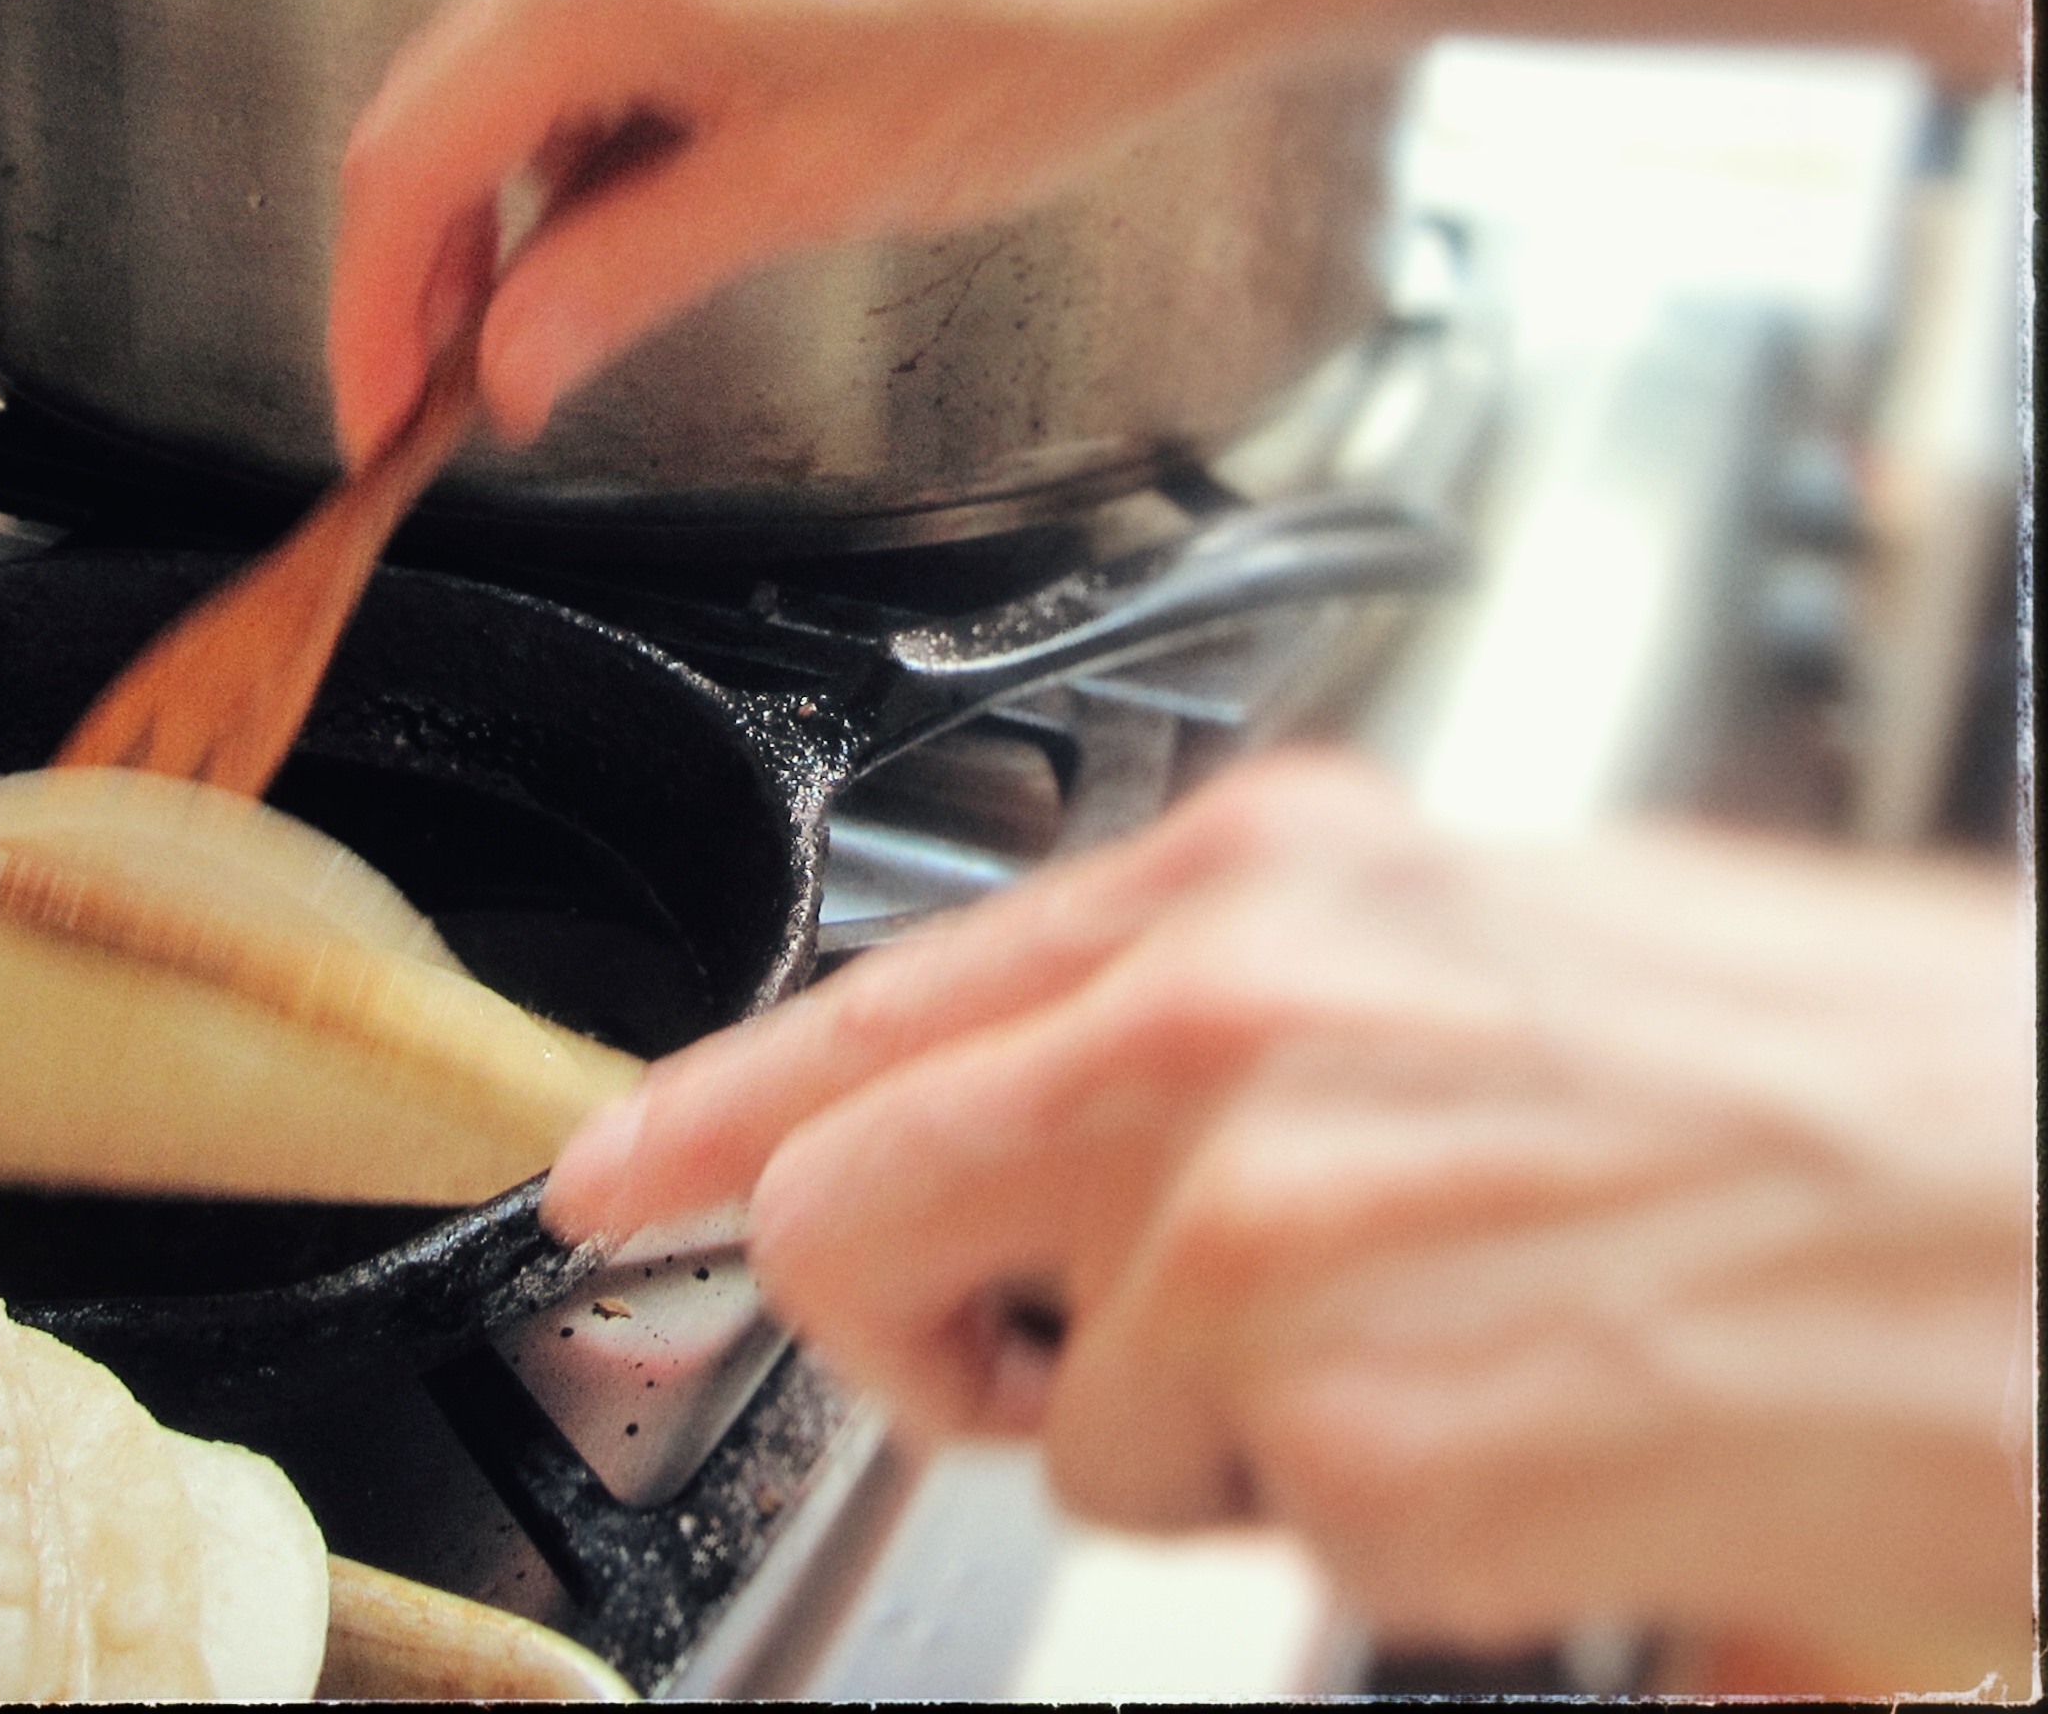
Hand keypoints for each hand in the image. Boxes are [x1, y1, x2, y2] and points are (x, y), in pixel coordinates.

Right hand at [326, 0, 1342, 460]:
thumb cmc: (1025, 48)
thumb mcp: (797, 195)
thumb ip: (622, 276)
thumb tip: (512, 361)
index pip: (408, 155)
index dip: (372, 302)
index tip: (381, 405)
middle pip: (434, 110)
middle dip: (421, 264)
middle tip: (440, 389)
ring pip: (507, 85)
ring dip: (499, 211)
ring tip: (537, 329)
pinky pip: (591, 52)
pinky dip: (576, 154)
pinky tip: (618, 230)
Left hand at [544, 752, 2036, 1687]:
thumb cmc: (1803, 1074)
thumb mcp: (1466, 939)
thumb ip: (1210, 1011)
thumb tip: (1025, 1112)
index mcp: (1251, 881)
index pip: (874, 996)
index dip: (707, 1108)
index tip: (611, 1182)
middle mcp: (1219, 1030)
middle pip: (861, 1208)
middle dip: (921, 1317)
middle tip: (1053, 1341)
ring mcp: (1267, 1239)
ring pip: (1059, 1417)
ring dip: (1207, 1426)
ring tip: (1432, 1347)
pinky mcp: (1355, 1452)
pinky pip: (1230, 1532)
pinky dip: (1343, 1519)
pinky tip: (1509, 1428)